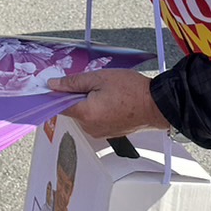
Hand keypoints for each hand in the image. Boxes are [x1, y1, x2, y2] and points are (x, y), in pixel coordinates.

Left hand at [50, 69, 168, 139]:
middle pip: (72, 109)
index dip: (57, 93)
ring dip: (89, 102)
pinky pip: (95, 119)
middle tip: (94, 83)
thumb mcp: (99, 78)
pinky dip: (98, 110)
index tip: (58, 84)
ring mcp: (99, 132)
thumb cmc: (132, 90)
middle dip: (78, 95)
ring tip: (107, 92)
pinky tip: (112, 100)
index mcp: (85, 114)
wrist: (157, 105)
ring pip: (84, 114)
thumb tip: (53, 85)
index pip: (59, 105)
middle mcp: (89, 127)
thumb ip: (73, 82)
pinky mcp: (107, 133)